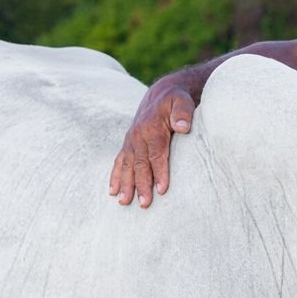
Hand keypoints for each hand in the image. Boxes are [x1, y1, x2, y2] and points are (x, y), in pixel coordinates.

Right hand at [109, 78, 196, 207]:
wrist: (162, 94)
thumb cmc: (176, 100)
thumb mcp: (182, 101)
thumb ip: (183, 112)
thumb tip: (183, 127)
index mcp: (151, 127)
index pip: (156, 153)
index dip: (160, 171)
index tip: (163, 189)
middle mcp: (138, 136)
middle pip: (140, 163)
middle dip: (141, 184)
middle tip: (145, 203)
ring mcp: (130, 141)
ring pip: (127, 165)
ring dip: (126, 185)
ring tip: (124, 202)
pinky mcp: (128, 144)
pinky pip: (119, 161)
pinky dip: (115, 176)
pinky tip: (113, 191)